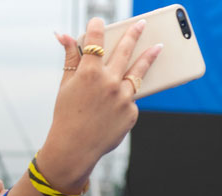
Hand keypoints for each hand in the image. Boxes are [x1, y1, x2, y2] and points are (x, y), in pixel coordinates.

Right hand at [40, 17, 162, 190]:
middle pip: (124, 50)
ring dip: (149, 57)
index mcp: (88, 74)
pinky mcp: (131, 112)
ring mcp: (123, 97)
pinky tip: (118, 105)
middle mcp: (109, 82)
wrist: (74, 148)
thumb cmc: (67, 115)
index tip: (98, 20)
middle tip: (141, 23)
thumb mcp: (65, 85)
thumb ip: (70, 58)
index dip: (96, 27)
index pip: (95, 42)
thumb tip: (63, 35)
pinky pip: (131, 99)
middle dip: (133, 34)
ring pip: (138, 72)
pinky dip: (125, 99)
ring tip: (158, 47)